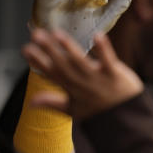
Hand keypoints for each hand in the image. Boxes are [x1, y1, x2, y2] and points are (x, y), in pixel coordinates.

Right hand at [22, 28, 143, 117]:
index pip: (51, 73)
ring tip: (57, 33)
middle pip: (63, 64)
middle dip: (49, 50)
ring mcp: (98, 78)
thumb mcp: (72, 110)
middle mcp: (82, 82)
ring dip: (69, 47)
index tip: (25, 49)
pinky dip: (103, 48)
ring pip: (81, 61)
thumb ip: (51, 102)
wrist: (127, 119)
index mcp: (71, 88)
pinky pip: (108, 60)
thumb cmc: (99, 112)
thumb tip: (30, 102)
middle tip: (36, 34)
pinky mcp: (115, 74)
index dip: (38, 61)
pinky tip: (97, 35)